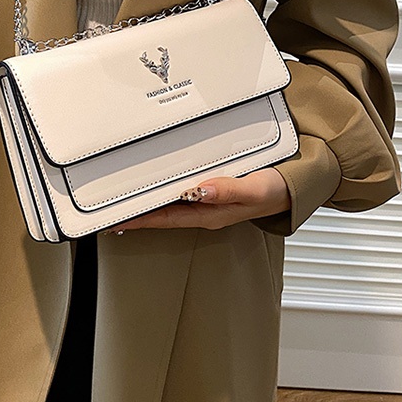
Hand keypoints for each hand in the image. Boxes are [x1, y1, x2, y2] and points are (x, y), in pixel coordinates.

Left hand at [103, 166, 290, 232]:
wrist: (294, 187)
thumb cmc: (275, 190)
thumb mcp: (253, 189)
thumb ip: (228, 190)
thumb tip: (199, 190)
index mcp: (209, 213)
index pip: (164, 218)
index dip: (139, 219)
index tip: (114, 219)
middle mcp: (204, 209)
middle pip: (161, 212)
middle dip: (135, 212)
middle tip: (107, 209)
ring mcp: (208, 200)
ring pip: (170, 202)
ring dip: (147, 201)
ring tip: (123, 198)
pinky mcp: (213, 188)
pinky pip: (182, 190)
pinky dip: (165, 187)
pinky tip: (157, 182)